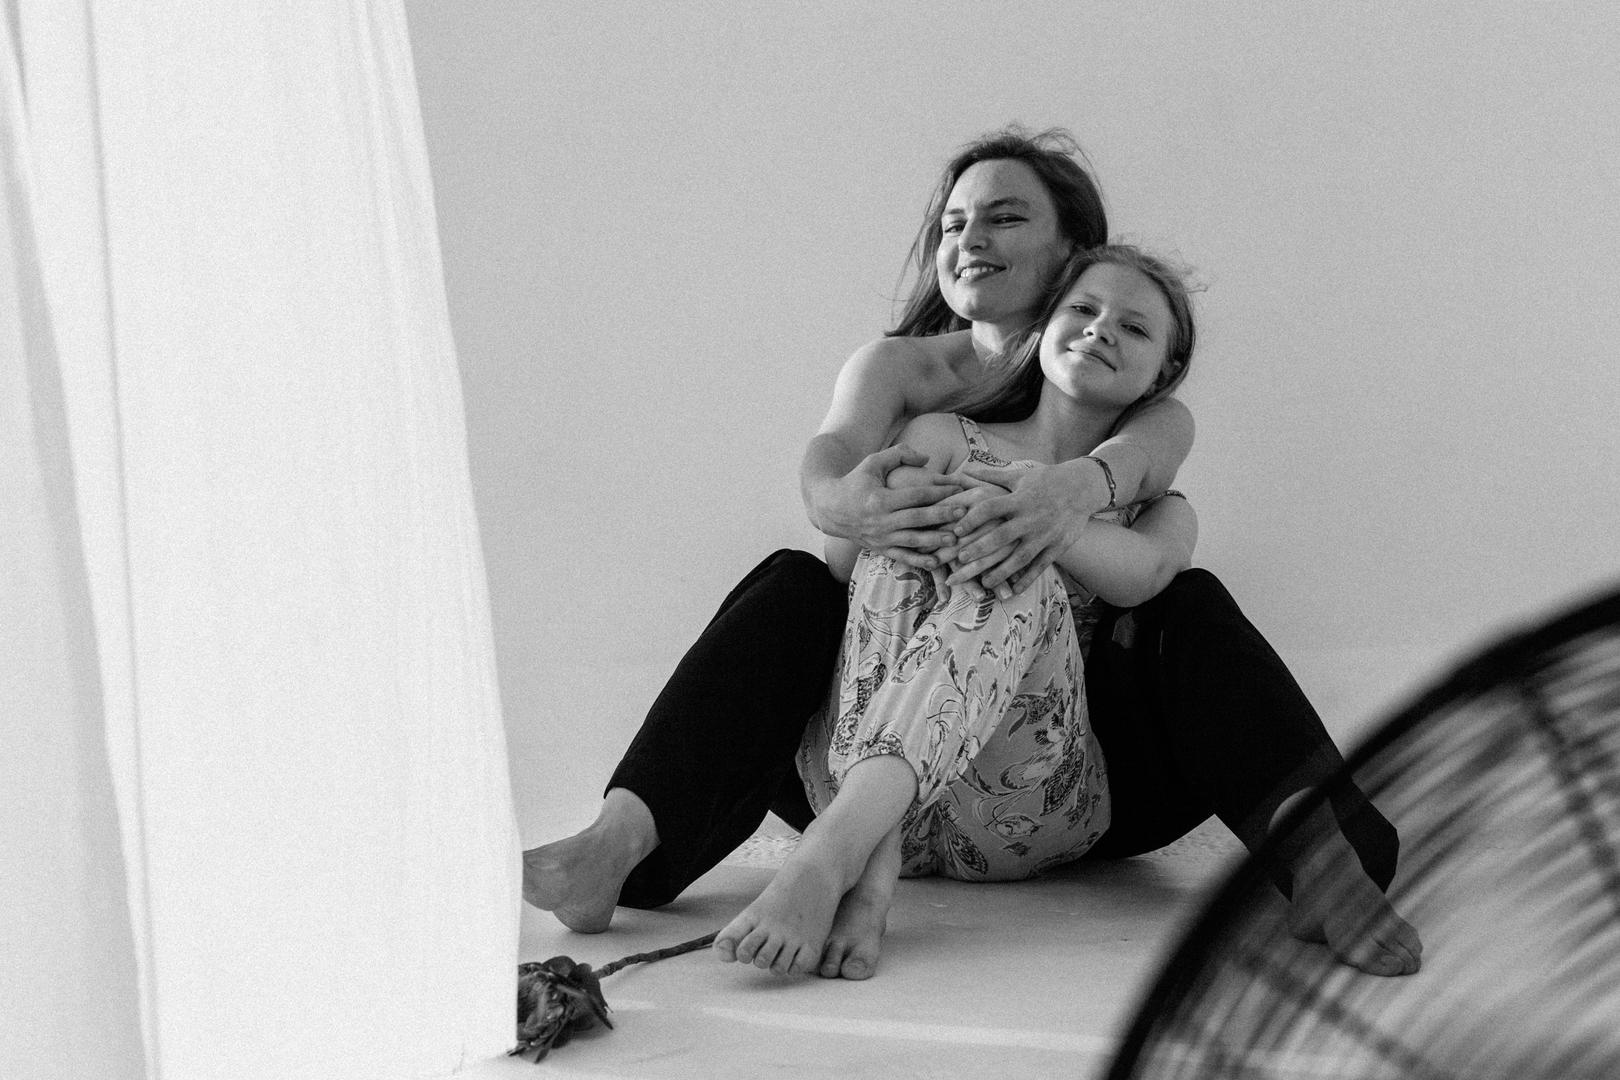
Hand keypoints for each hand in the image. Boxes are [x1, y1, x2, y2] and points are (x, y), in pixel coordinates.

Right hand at [816, 444, 964, 567]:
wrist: (829, 508)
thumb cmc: (855, 481)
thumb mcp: (872, 462)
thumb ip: (899, 455)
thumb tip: (927, 459)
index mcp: (880, 499)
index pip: (915, 495)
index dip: (938, 492)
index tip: (958, 489)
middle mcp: (880, 520)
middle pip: (917, 518)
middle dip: (942, 515)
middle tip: (964, 512)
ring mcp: (880, 537)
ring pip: (912, 541)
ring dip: (935, 540)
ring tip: (956, 538)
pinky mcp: (879, 548)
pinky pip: (902, 556)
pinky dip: (919, 560)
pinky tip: (937, 561)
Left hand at [945, 460, 1107, 593]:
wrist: (1083, 487)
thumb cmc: (1046, 480)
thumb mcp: (1019, 476)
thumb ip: (991, 476)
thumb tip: (965, 469)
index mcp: (1018, 500)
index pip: (990, 508)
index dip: (971, 519)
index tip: (956, 530)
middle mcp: (1030, 518)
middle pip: (1001, 536)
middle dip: (980, 549)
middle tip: (959, 561)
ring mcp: (1045, 534)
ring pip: (1020, 557)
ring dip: (1001, 572)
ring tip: (983, 584)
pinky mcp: (1058, 546)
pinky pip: (1041, 566)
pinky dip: (1028, 580)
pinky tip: (1013, 591)